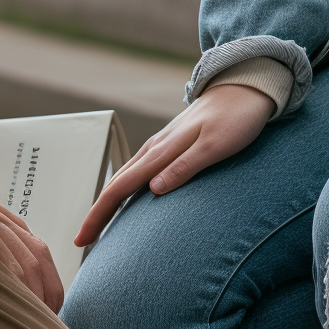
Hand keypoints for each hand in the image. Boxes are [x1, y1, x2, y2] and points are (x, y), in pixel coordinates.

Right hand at [74, 83, 274, 247]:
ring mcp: (163, 144)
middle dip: (97, 213)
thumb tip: (153, 190)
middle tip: (81, 242)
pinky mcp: (172, 143)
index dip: (99, 214)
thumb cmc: (237, 118)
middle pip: (116, 184)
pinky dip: (126, 188)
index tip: (82, 240)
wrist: (247, 86)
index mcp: (162, 151)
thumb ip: (186, 167)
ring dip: (109, 201)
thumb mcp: (216, 145)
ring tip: (99, 225)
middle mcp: (157, 147)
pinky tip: (130, 196)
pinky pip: (140, 170)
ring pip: (126, 176)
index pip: (120, 187)